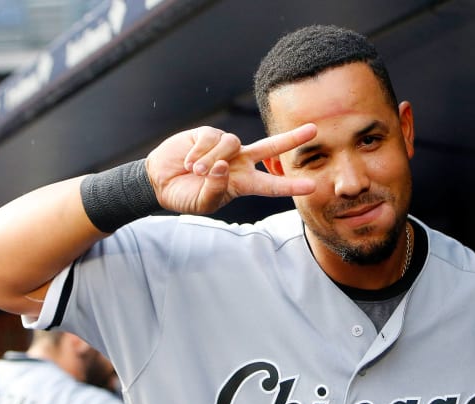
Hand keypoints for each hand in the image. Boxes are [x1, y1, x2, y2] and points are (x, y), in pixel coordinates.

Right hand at [145, 124, 316, 213]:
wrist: (160, 182)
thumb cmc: (186, 196)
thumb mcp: (203, 203)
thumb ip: (216, 189)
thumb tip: (224, 166)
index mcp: (243, 183)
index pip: (271, 185)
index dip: (290, 186)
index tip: (312, 186)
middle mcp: (239, 162)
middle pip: (270, 147)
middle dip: (292, 138)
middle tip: (314, 129)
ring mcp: (225, 146)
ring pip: (232, 144)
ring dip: (213, 160)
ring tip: (197, 172)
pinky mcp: (208, 133)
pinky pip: (212, 138)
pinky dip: (200, 153)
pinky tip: (190, 162)